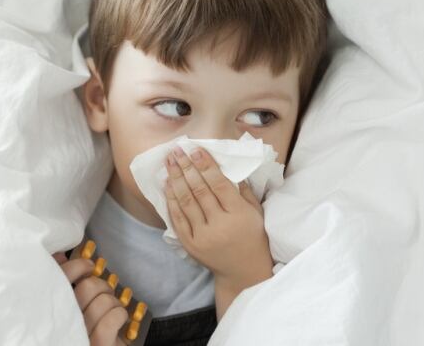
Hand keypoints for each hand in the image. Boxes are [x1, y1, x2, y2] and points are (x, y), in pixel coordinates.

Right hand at [54, 252, 127, 345]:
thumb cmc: (86, 328)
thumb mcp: (71, 307)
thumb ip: (63, 283)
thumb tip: (59, 255)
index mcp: (55, 311)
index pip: (61, 279)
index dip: (76, 266)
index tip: (88, 265)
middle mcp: (64, 325)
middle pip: (88, 287)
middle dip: (102, 285)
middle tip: (104, 292)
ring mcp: (81, 337)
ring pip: (103, 301)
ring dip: (113, 302)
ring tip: (111, 310)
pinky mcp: (99, 345)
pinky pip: (112, 319)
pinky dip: (120, 314)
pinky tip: (119, 319)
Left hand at [163, 146, 272, 286]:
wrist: (243, 272)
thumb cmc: (253, 237)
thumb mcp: (256, 212)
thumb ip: (243, 190)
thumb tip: (226, 166)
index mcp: (238, 214)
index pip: (219, 184)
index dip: (206, 166)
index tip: (195, 150)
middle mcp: (219, 225)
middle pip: (199, 191)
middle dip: (186, 168)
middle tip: (177, 151)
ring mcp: (203, 236)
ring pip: (186, 202)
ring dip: (176, 179)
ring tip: (169, 162)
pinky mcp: (190, 244)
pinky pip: (178, 218)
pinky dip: (171, 200)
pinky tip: (167, 184)